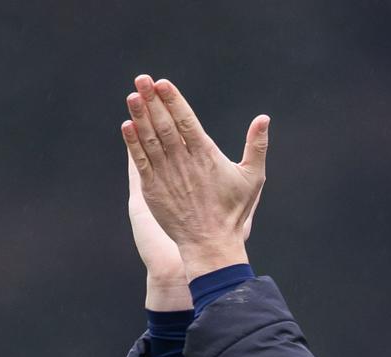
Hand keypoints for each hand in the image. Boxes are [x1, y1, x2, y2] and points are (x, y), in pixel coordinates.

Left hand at [121, 74, 268, 279]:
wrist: (210, 243)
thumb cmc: (234, 212)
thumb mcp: (253, 177)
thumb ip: (256, 146)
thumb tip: (264, 118)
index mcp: (206, 155)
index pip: (186, 120)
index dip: (173, 100)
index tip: (162, 83)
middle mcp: (184, 162)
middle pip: (165, 124)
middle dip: (153, 100)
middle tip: (141, 79)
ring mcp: (167, 175)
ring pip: (150, 139)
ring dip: (140, 116)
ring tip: (132, 96)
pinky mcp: (153, 190)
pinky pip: (140, 162)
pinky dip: (133, 144)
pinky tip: (127, 126)